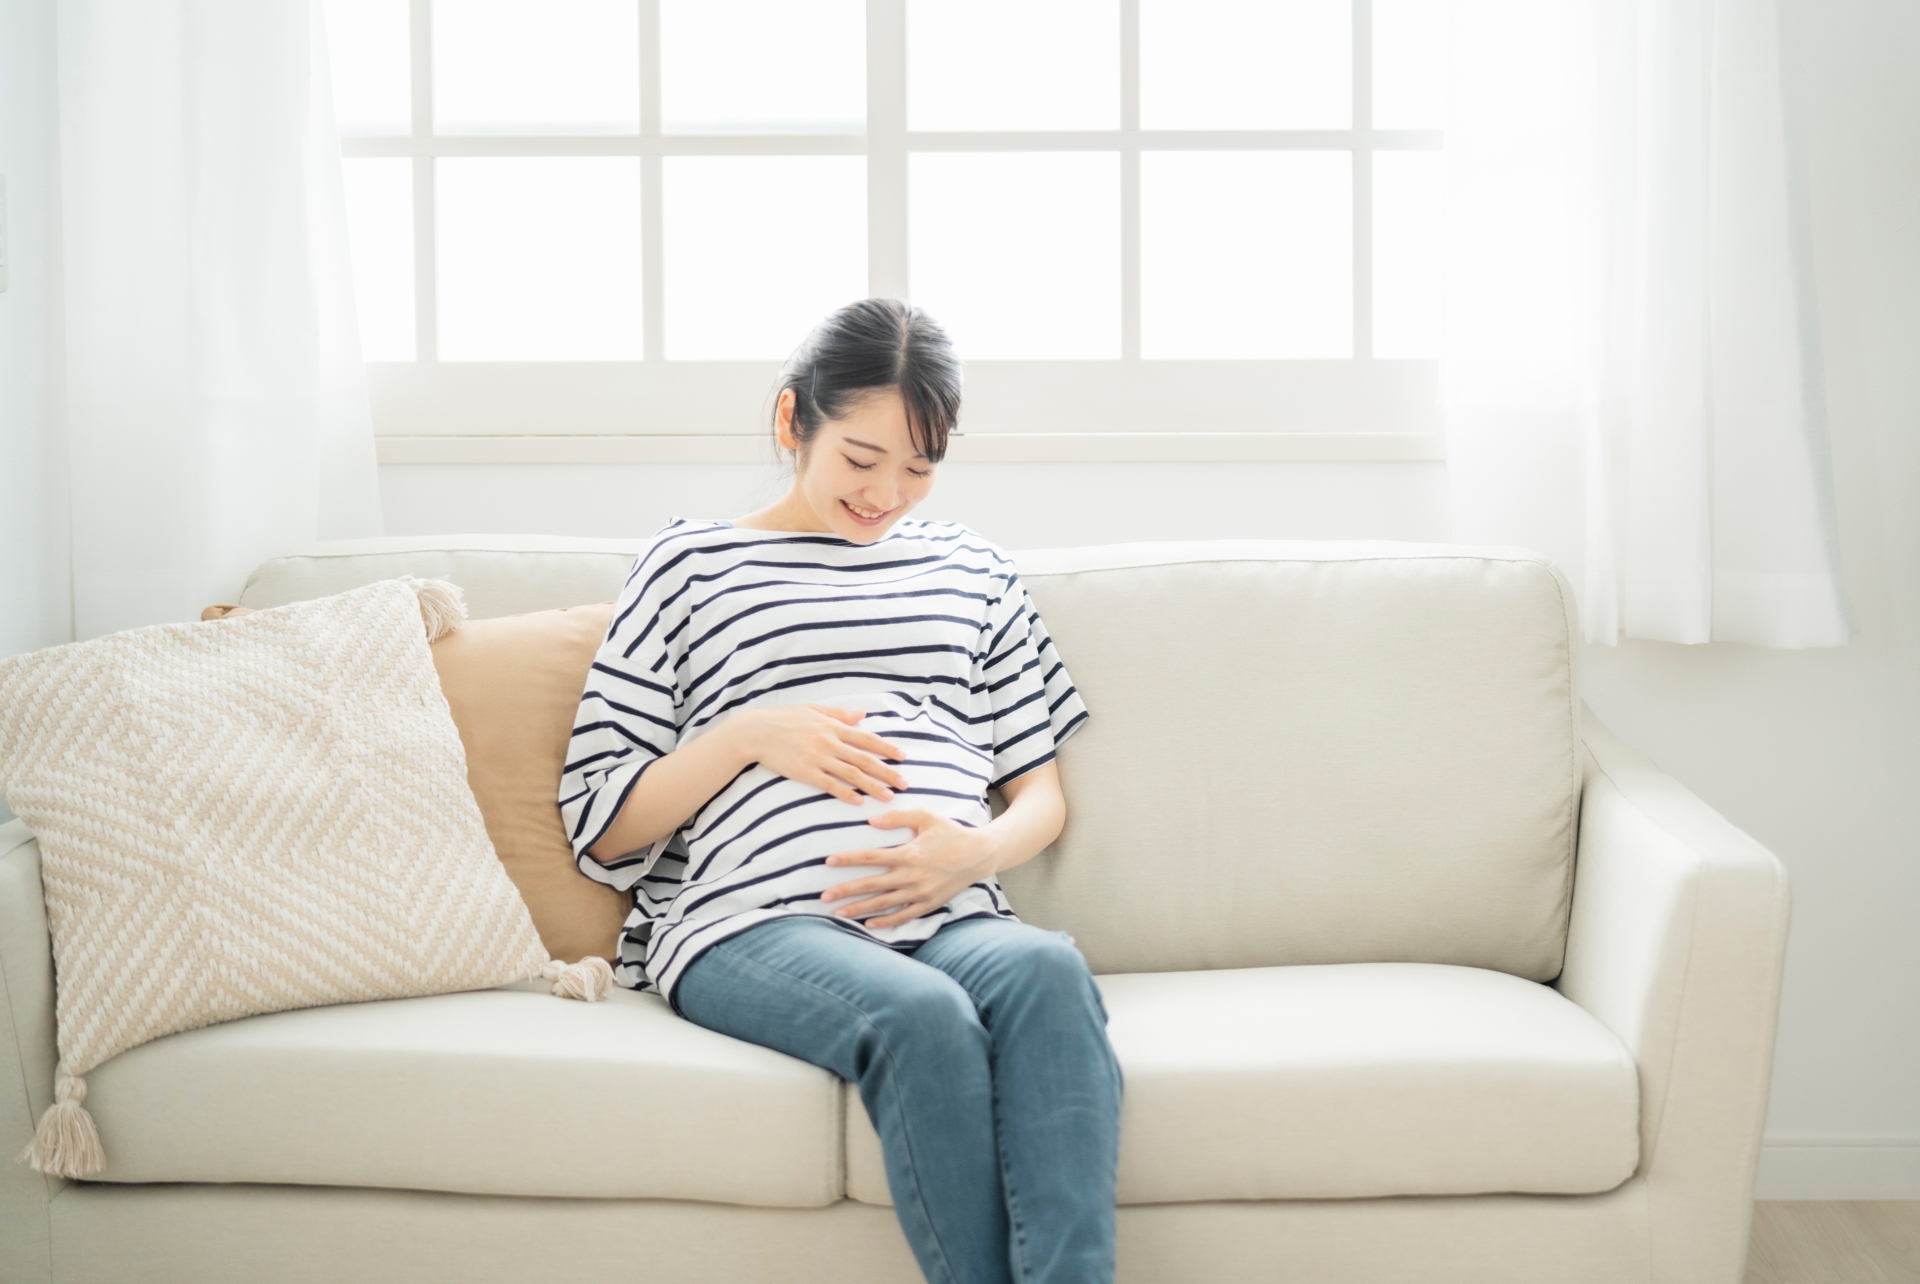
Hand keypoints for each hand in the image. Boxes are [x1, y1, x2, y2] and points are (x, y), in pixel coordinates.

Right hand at [730, 704, 907, 805]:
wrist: (755, 731)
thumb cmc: (783, 718)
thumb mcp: (812, 709)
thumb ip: (839, 714)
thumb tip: (862, 714)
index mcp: (833, 726)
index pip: (866, 738)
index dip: (886, 749)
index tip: (903, 757)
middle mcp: (829, 741)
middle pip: (864, 759)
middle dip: (887, 772)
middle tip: (905, 784)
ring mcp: (817, 757)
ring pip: (851, 774)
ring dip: (872, 786)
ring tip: (889, 797)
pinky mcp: (805, 772)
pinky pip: (829, 784)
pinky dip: (845, 793)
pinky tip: (858, 802)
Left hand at [820, 809, 998, 929]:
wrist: (979, 855)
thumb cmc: (951, 833)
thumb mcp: (926, 817)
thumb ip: (898, 817)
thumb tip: (871, 820)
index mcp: (909, 854)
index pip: (871, 857)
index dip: (848, 859)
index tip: (828, 861)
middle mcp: (912, 876)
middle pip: (871, 885)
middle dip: (845, 891)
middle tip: (823, 896)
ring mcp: (920, 893)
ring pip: (883, 904)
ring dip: (859, 909)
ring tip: (838, 913)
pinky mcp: (928, 904)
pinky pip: (903, 916)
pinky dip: (885, 922)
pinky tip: (868, 924)